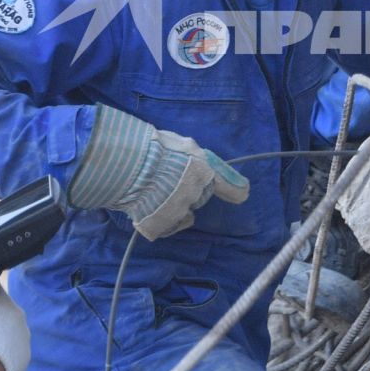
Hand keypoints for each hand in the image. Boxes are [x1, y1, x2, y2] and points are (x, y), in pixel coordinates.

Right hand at [69, 105, 250, 240]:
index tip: (245, 193)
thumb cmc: (149, 148)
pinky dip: (161, 220)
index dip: (236, 190)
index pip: (228, 186)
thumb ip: (193, 155)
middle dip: (188, 189)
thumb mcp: (179, 144)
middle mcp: (196, 193)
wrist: (124, 166)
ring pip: (182, 211)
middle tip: (167, 178)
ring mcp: (179, 211)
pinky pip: (168, 225)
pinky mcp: (162, 226)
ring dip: (173, 204)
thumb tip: (200, 161)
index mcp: (203, 171)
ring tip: (153, 191)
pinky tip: (147, 208)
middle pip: (199, 195)